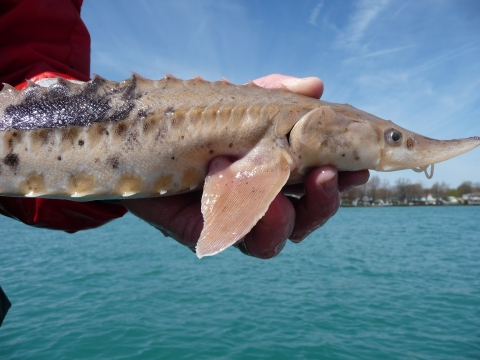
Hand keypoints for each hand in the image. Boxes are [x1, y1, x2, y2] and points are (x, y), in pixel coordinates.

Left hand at [123, 74, 369, 258]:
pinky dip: (254, 224)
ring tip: (290, 197)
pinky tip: (259, 203)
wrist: (143, 135)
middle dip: (324, 203)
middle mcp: (260, 201)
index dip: (339, 182)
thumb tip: (315, 86)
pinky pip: (237, 238)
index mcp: (275, 175)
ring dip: (294, 219)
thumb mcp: (238, 101)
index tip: (359, 168)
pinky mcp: (207, 229)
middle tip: (330, 177)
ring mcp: (235, 219)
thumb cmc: (197, 119)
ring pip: (278, 237)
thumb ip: (275, 94)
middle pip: (304, 218)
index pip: (316, 186)